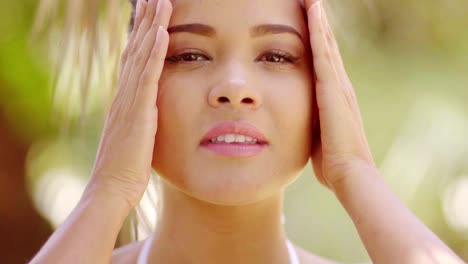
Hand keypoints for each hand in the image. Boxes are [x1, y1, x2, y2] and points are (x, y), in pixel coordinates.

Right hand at [83, 0, 171, 208]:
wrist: (112, 188)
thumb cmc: (127, 168)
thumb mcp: (136, 137)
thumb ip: (143, 119)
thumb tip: (152, 112)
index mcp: (126, 99)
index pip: (134, 59)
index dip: (142, 36)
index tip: (151, 15)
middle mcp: (124, 94)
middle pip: (136, 49)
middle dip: (146, 21)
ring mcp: (129, 101)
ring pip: (141, 56)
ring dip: (152, 27)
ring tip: (161, 2)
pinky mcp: (137, 112)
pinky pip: (147, 76)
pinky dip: (155, 53)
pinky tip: (162, 32)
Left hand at [305, 0, 375, 189]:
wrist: (349, 174)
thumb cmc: (332, 161)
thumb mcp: (318, 135)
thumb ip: (312, 121)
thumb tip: (298, 120)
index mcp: (334, 96)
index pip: (324, 60)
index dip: (317, 40)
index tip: (306, 20)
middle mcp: (339, 85)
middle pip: (327, 46)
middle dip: (318, 23)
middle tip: (309, 0)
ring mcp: (338, 85)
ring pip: (327, 43)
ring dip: (318, 19)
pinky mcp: (332, 89)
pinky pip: (323, 53)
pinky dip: (319, 31)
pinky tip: (313, 11)